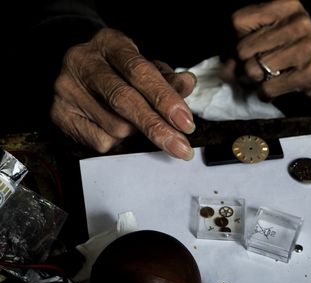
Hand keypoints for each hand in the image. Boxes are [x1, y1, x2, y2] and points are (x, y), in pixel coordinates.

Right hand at [50, 28, 196, 159]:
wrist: (77, 71)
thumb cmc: (120, 70)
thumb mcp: (145, 66)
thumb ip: (167, 78)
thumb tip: (187, 83)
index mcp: (109, 43)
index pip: (140, 71)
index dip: (165, 98)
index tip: (186, 122)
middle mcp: (83, 62)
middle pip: (124, 100)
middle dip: (157, 127)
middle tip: (181, 146)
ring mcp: (66, 89)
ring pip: (116, 126)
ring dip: (135, 133)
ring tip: (134, 120)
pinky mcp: (58, 114)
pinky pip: (101, 141)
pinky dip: (117, 142)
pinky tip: (114, 126)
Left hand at [232, 0, 310, 101]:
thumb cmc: (288, 47)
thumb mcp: (266, 34)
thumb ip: (237, 46)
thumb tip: (225, 69)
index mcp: (285, 4)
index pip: (237, 21)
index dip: (236, 39)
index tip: (249, 46)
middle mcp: (299, 22)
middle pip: (243, 49)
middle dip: (245, 63)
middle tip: (258, 66)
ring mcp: (307, 48)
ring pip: (253, 71)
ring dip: (255, 80)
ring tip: (268, 76)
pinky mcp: (310, 73)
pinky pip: (267, 89)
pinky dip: (265, 94)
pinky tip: (274, 87)